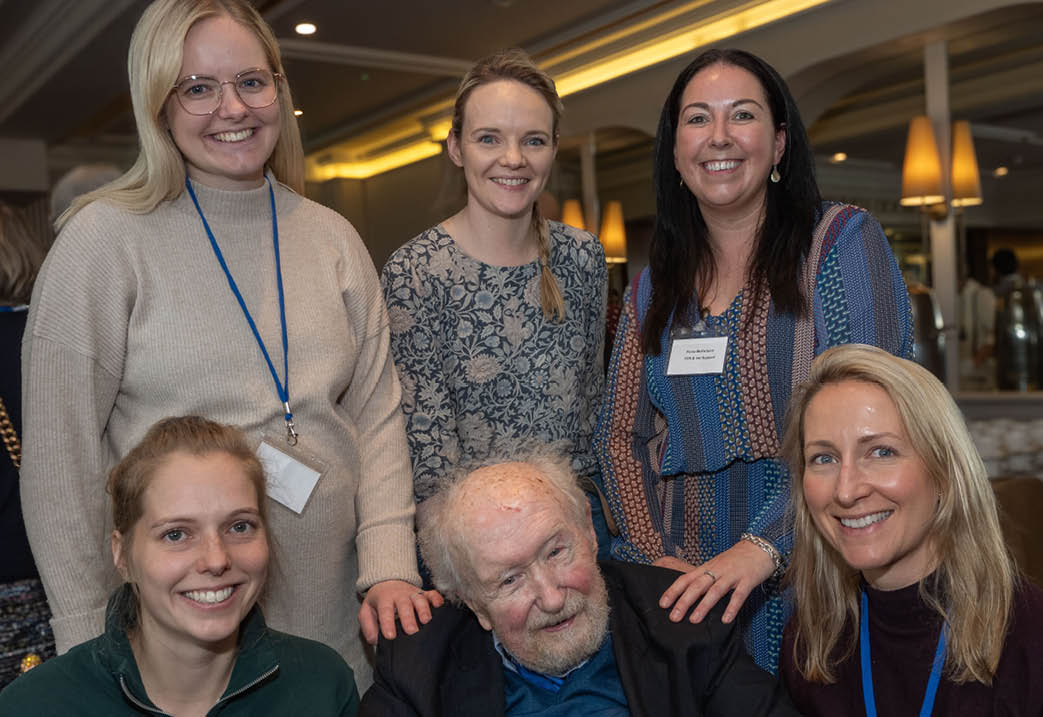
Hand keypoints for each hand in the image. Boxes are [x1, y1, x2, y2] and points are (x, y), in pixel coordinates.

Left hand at [358, 579, 444, 644]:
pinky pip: (431, 594)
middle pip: (404, 605)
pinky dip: (436, 598)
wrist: (388, 582)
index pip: (385, 611)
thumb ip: (368, 626)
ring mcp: (412, 593)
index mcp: (384, 599)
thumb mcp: (366, 611)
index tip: (390, 636)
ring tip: (426, 620)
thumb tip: (375, 640)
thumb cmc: (378, 601)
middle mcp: (399, 595)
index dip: (387, 623)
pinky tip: (439, 606)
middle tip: (411, 631)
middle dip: (408, 618)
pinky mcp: (423, 593)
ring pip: (419, 599)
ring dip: (423, 609)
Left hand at [655, 541, 774, 624]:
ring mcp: (732, 575)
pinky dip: (732, 607)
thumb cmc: (735, 559)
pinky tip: (725, 620)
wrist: (760, 546)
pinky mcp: (747, 580)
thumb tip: (688, 594)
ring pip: (715, 591)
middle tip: (673, 617)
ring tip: (694, 620)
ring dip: (703, 606)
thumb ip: (704, 578)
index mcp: (707, 567)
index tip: (662, 604)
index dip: (673, 591)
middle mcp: (717, 570)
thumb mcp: (716, 565)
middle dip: (684, 602)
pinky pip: (739, 595)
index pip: (686, 579)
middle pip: (697, 586)